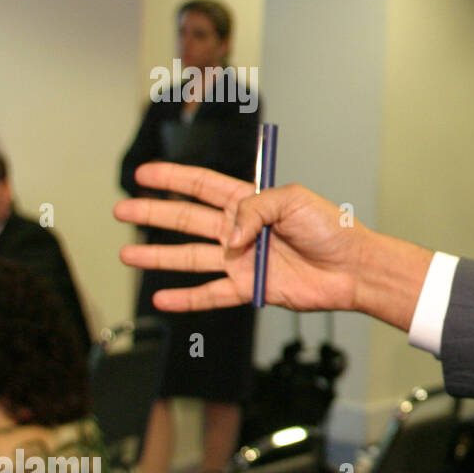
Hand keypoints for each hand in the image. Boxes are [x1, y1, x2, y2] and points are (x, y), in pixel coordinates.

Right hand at [113, 161, 367, 313]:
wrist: (352, 267)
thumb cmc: (331, 229)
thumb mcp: (292, 201)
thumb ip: (253, 210)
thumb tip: (227, 238)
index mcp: (250, 202)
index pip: (202, 186)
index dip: (173, 179)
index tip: (144, 174)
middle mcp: (241, 231)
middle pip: (186, 220)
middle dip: (153, 214)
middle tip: (121, 209)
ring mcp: (243, 260)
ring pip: (190, 257)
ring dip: (158, 256)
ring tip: (127, 255)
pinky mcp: (249, 288)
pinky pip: (210, 294)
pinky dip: (186, 298)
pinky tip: (161, 298)